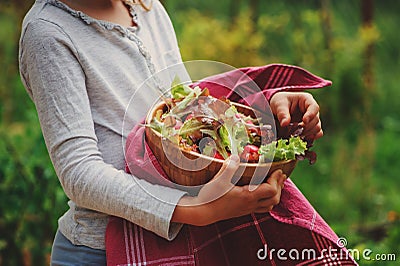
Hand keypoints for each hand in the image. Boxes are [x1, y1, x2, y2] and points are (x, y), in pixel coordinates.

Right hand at [172, 156, 286, 225]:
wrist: (203, 212)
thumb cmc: (211, 196)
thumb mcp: (219, 180)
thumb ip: (229, 167)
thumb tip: (236, 156)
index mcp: (248, 196)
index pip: (271, 190)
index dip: (276, 179)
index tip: (278, 170)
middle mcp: (250, 204)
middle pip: (274, 199)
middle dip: (279, 186)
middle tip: (281, 175)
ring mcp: (247, 209)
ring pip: (269, 206)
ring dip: (275, 194)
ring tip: (275, 184)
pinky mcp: (242, 211)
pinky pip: (261, 208)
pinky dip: (267, 200)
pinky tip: (261, 192)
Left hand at [269, 91, 322, 139]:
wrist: (276, 108)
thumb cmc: (279, 103)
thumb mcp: (279, 105)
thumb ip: (282, 114)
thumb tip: (285, 124)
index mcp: (306, 100)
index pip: (314, 107)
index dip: (311, 115)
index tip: (304, 121)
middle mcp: (311, 110)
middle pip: (316, 120)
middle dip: (306, 127)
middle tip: (295, 132)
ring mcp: (312, 119)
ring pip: (317, 128)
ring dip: (307, 133)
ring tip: (295, 136)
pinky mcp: (310, 128)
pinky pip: (317, 134)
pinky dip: (311, 138)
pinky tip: (302, 139)